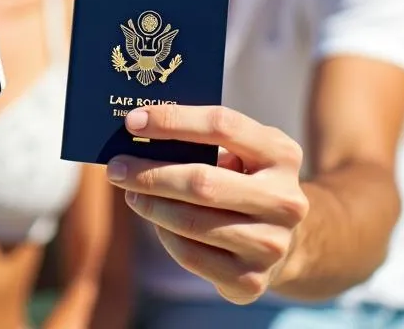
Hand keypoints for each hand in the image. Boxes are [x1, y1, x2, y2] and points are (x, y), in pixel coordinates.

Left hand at [106, 106, 308, 304]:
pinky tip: (156, 220)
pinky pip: (190, 255)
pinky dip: (165, 234)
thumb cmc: (246, 178)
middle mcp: (284, 200)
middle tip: (116, 167)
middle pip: (202, 182)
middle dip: (149, 173)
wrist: (286, 240)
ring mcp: (271, 244)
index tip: (132, 121)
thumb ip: (202, 138)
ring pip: (192, 221)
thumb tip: (138, 132)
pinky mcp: (251, 281)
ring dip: (151, 205)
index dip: (173, 121)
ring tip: (131, 192)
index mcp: (281, 153)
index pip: (221, 125)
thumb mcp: (241, 150)